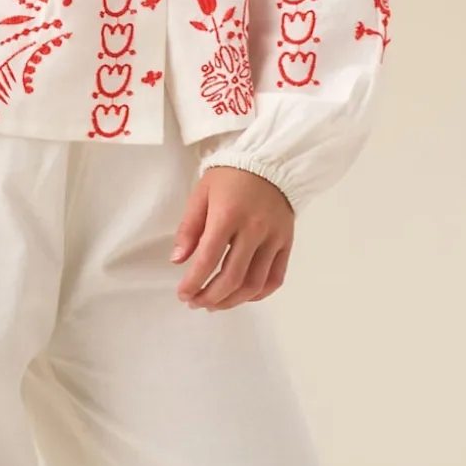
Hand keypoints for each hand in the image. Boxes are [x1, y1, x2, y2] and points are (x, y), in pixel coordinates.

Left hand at [171, 166, 294, 310]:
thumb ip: (189, 228)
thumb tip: (178, 261)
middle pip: (232, 277)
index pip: (208, 259)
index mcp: (228, 215)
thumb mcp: (202, 193)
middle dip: (210, 297)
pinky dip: (258, 294)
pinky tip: (242, 296)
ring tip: (215, 304)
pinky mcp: (287, 243)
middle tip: (196, 302)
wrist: (270, 161)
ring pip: (254, 284)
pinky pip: (275, 278)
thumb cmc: (230, 176)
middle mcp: (254, 229)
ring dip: (232, 301)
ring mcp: (274, 238)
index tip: (182, 294)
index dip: (193, 282)